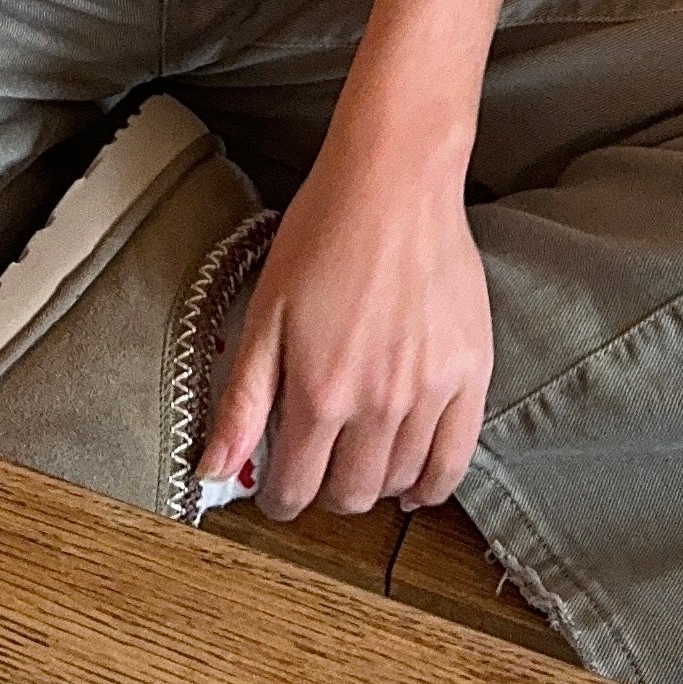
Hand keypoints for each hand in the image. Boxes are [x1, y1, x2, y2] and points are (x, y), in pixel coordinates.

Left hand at [199, 113, 495, 521]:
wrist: (395, 182)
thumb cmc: (323, 235)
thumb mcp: (264, 315)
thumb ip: (241, 402)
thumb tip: (211, 471)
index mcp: (320, 392)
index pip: (297, 487)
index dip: (279, 501)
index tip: (276, 493)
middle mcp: (379, 404)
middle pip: (351, 495)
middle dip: (324, 495)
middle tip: (316, 471)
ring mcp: (431, 393)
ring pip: (400, 482)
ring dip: (372, 486)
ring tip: (357, 463)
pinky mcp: (471, 375)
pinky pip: (456, 460)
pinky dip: (432, 486)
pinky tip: (413, 486)